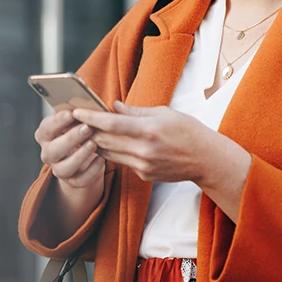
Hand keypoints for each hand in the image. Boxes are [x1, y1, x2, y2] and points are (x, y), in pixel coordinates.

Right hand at [34, 109, 105, 189]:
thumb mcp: (79, 119)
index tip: (71, 113)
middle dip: (70, 138)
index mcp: (46, 135)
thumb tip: (90, 103)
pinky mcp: (73, 181)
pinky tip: (101, 160)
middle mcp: (48, 153)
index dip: (57, 121)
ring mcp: (59, 169)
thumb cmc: (81, 129)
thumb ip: (80, 112)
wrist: (85, 154)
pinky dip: (91, 171)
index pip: (45, 128)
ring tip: (94, 144)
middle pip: (52, 150)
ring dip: (79, 156)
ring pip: (64, 169)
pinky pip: (80, 181)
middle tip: (87, 128)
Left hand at [73, 101, 215, 182]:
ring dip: (97, 142)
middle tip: (75, 120)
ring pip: (110, 153)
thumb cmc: (188, 131)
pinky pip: (122, 161)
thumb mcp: (164, 113)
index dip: (91, 117)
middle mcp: (143, 150)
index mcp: (149, 130)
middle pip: (106, 140)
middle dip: (89, 129)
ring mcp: (142, 165)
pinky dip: (113, 152)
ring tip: (86, 131)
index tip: (77, 111)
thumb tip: (114, 106)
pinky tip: (109, 143)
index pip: (111, 123)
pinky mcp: (143, 175)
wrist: (205, 160)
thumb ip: (136, 111)